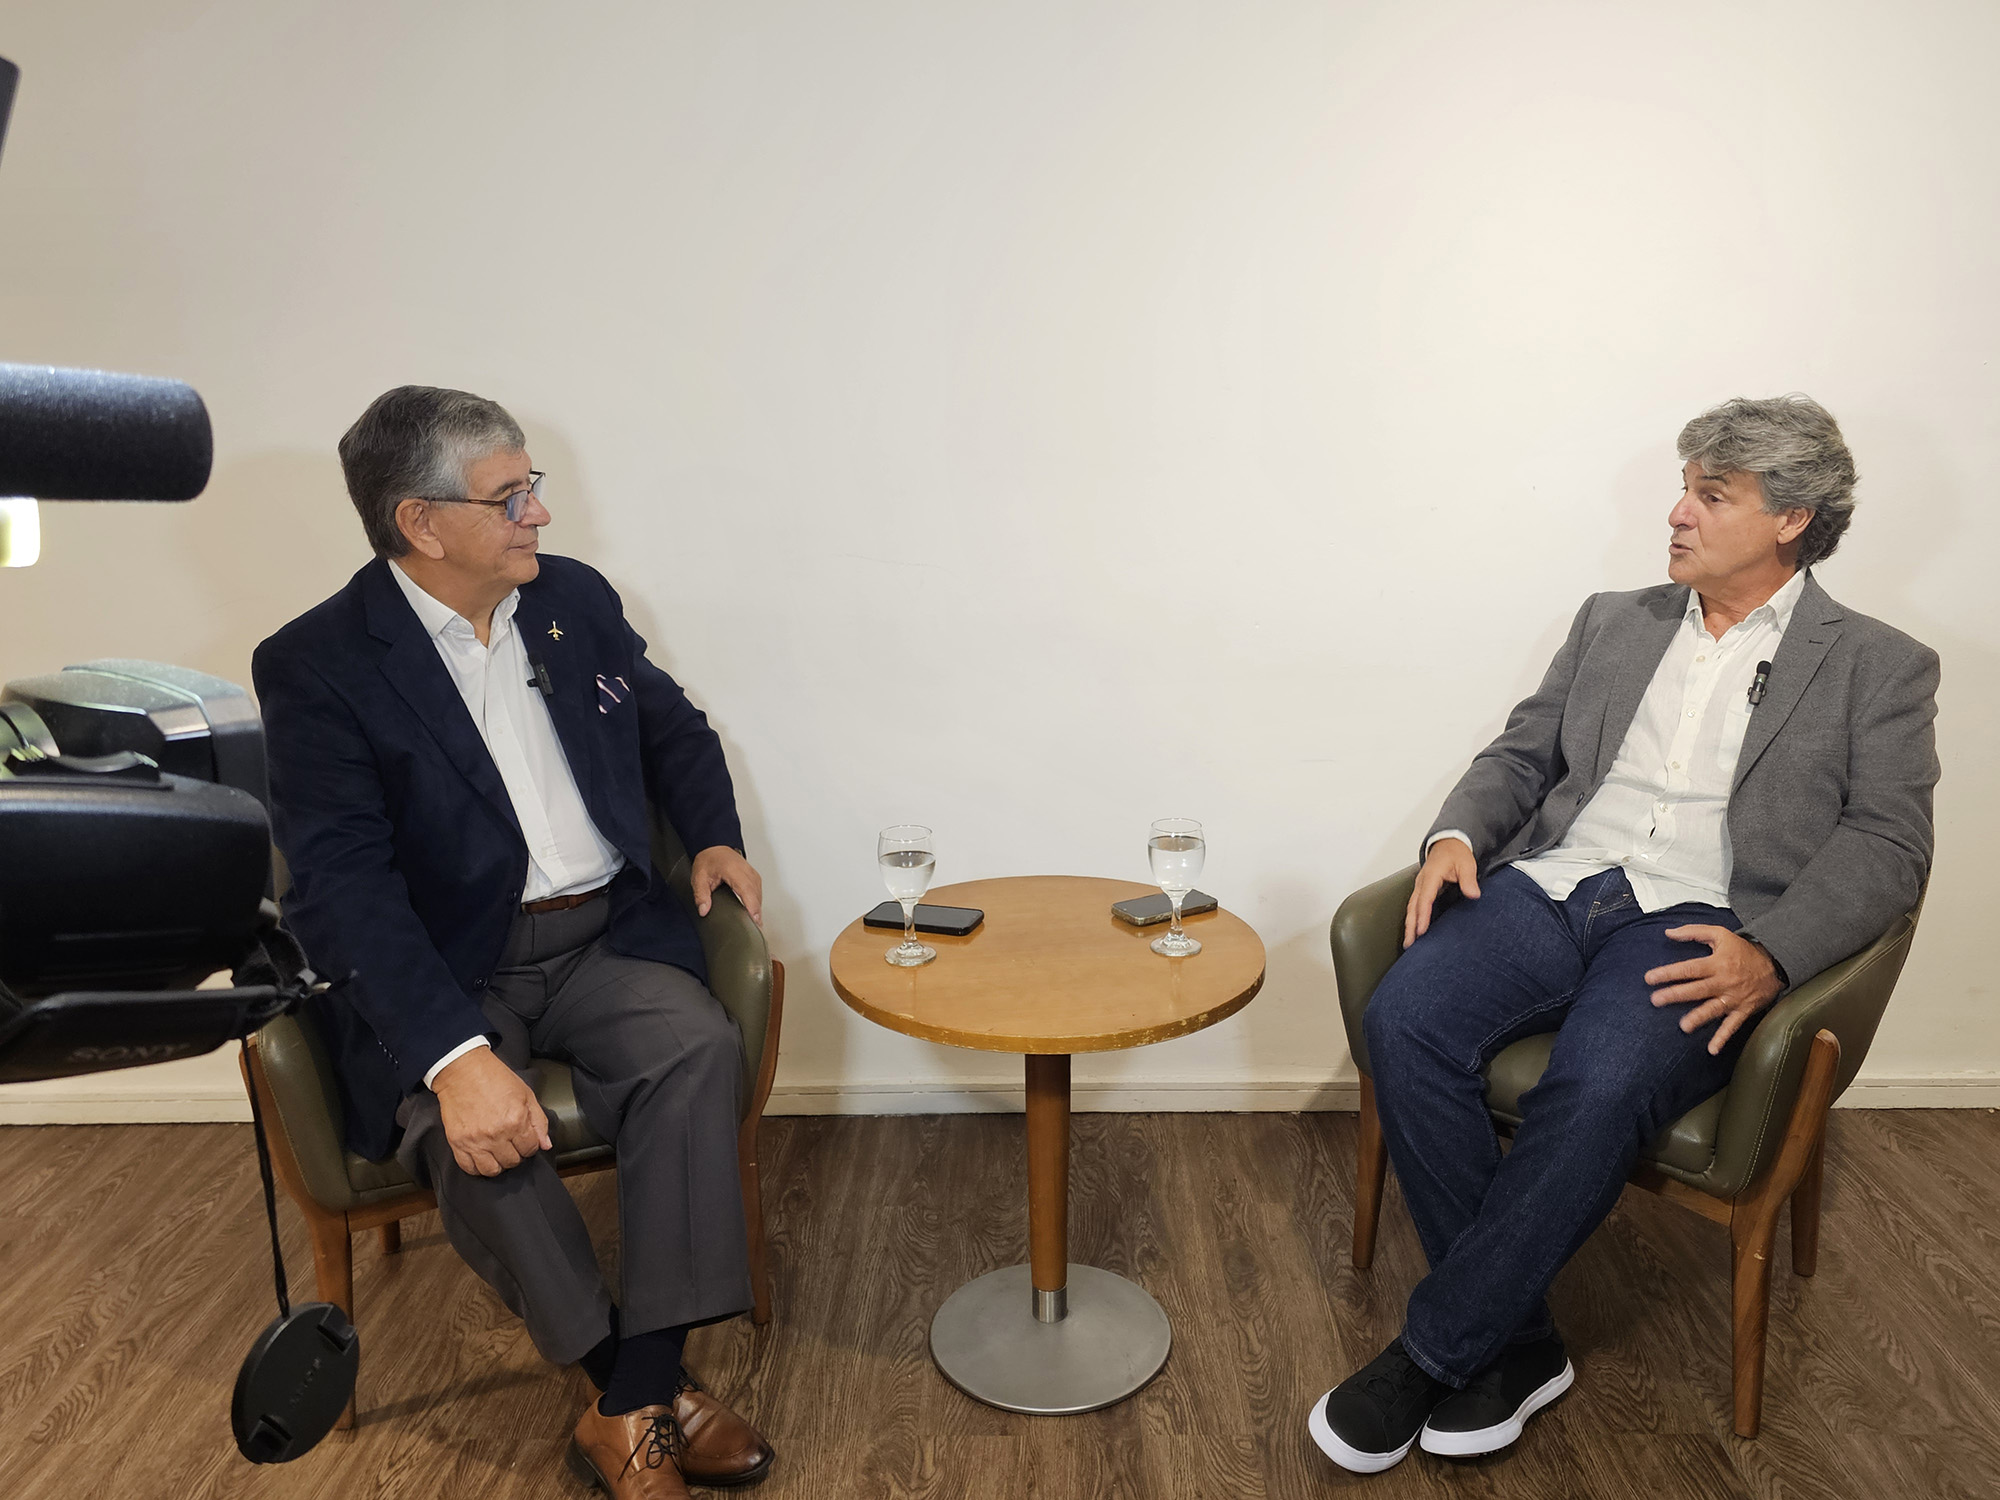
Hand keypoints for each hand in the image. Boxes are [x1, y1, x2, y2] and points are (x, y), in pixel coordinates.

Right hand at [431, 1046, 550, 1176]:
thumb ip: (539, 1121)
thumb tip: (545, 1145)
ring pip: (492, 1170)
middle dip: (515, 1155)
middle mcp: (496, 1134)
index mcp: (516, 1120)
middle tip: (511, 1144)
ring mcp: (475, 1140)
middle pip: (512, 1161)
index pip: (530, 1149)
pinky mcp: (457, 1142)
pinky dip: (476, 1167)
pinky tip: (481, 1157)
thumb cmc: (494, 1078)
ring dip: (498, 1164)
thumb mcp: (526, 1094)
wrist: (463, 1070)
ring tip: (497, 1153)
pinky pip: (468, 1168)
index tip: (525, 1140)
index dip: (530, 1145)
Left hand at [691, 844, 763, 924]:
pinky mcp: (754, 877)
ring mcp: (752, 873)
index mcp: (733, 870)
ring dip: (757, 908)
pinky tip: (753, 912)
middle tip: (755, 929)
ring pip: (759, 894)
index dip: (752, 906)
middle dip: (756, 912)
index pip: (747, 890)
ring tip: (755, 924)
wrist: (715, 846)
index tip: (755, 920)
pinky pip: (759, 892)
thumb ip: (701, 895)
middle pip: (756, 895)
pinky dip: (757, 902)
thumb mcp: (699, 877)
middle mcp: (746, 871)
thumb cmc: (709, 859)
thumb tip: (704, 910)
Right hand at [1404, 837, 1479, 948]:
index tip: (1421, 931)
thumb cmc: (1457, 853)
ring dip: (1409, 925)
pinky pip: (1415, 906)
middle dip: (1410, 926)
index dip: (1423, 915)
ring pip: (1411, 908)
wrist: (1448, 843)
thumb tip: (1473, 895)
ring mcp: (1420, 886)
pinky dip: (1413, 919)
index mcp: (1431, 876)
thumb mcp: (1466, 864)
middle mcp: (1422, 882)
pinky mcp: (1422, 890)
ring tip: (1408, 943)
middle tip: (1409, 944)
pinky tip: (1414, 931)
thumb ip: (1469, 880)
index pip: (1425, 898)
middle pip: (1413, 907)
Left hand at [1646, 926, 1783, 1054]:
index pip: (1688, 969)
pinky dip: (1723, 1038)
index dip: (1669, 973)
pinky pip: (1732, 1025)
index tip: (1649, 978)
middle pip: (1696, 989)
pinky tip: (1712, 1049)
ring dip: (1698, 1018)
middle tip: (1656, 1000)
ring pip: (1713, 1009)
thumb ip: (1693, 932)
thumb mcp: (1720, 934)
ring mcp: (1733, 998)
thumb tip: (1668, 932)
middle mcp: (1723, 982)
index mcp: (1716, 964)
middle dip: (1676, 995)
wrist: (1775, 964)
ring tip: (1684, 1026)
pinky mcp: (1743, 1010)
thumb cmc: (1743, 950)